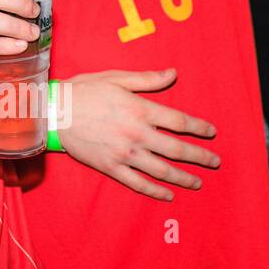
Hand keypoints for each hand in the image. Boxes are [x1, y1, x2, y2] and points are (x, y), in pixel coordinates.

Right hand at [56, 68, 219, 200]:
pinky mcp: (111, 166)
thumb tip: (173, 74)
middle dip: (200, 156)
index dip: (199, 128)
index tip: (211, 132)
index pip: (180, 121)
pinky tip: (168, 194)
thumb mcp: (115, 78)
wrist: (53, 112)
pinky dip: (156, 191)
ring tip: (197, 182)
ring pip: (162, 170)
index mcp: (140, 109)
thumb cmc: (83, 91)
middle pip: (178, 149)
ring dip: (184, 177)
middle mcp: (137, 134)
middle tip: (215, 161)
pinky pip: (138, 182)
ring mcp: (125, 153)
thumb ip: (146, 79)